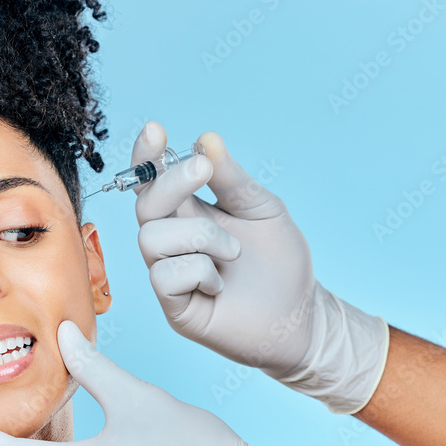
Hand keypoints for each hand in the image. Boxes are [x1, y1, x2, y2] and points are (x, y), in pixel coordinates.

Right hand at [132, 122, 388, 413]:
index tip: (155, 130)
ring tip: (233, 253)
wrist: (300, 315)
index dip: (147, 156)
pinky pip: (164, 276)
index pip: (153, 180)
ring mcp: (169, 273)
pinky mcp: (173, 306)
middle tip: (203, 170)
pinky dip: (198, 272)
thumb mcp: (262, 208)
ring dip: (199, 237)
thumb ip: (231, 178)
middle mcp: (172, 240)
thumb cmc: (279, 263)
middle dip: (171, 182)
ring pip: (151, 239)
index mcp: (188, 212)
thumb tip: (205, 140)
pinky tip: (219, 283)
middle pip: (145, 204)